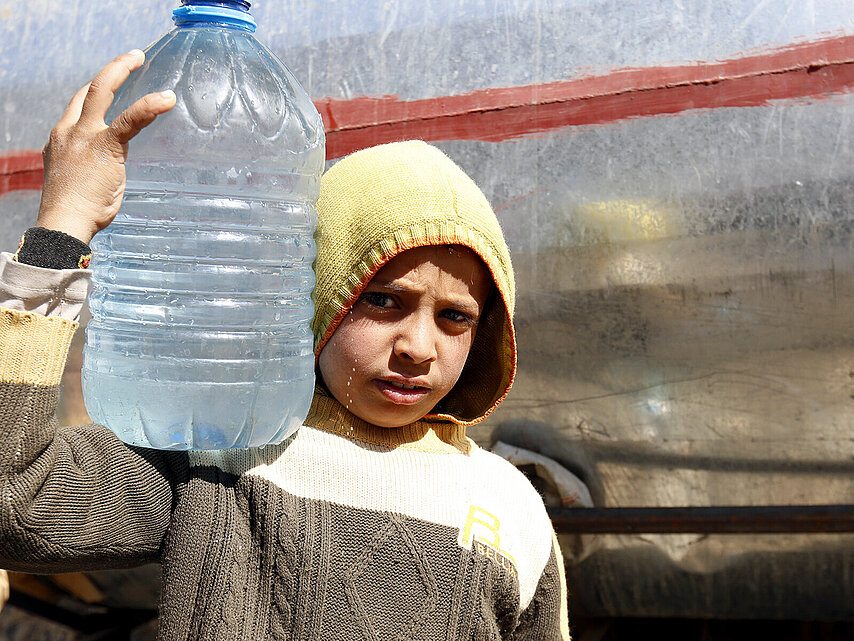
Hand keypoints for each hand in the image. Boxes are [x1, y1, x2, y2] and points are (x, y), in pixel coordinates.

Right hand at [36, 50, 175, 243]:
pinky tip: (165, 99)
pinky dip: (148, 106)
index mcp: (61, 138)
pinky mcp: (104, 146)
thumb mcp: (78, 179)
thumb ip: (93, 165)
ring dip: (122, 70)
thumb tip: (110, 167)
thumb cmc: (75, 209)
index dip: (95, 91)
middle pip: (88, 89)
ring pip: (101, 90)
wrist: (65, 220)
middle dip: (112, 69)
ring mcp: (83, 135)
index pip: (77, 105)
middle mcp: (69, 131)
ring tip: (142, 59)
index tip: (112, 82)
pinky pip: (129, 119)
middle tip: (133, 58)